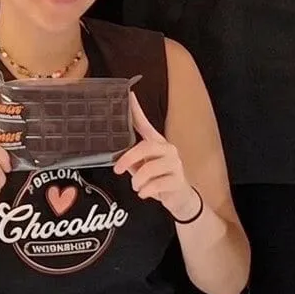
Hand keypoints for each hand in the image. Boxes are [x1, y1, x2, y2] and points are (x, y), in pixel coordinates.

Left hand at [114, 94, 199, 220]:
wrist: (180, 198)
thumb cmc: (158, 179)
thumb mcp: (142, 167)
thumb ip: (131, 158)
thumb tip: (115, 154)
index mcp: (157, 143)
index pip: (145, 123)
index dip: (137, 109)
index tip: (129, 95)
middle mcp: (167, 149)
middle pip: (145, 146)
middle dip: (128, 158)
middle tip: (117, 169)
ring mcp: (174, 164)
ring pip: (149, 168)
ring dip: (137, 180)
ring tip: (136, 186)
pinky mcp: (177, 180)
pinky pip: (156, 184)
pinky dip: (145, 191)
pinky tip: (144, 193)